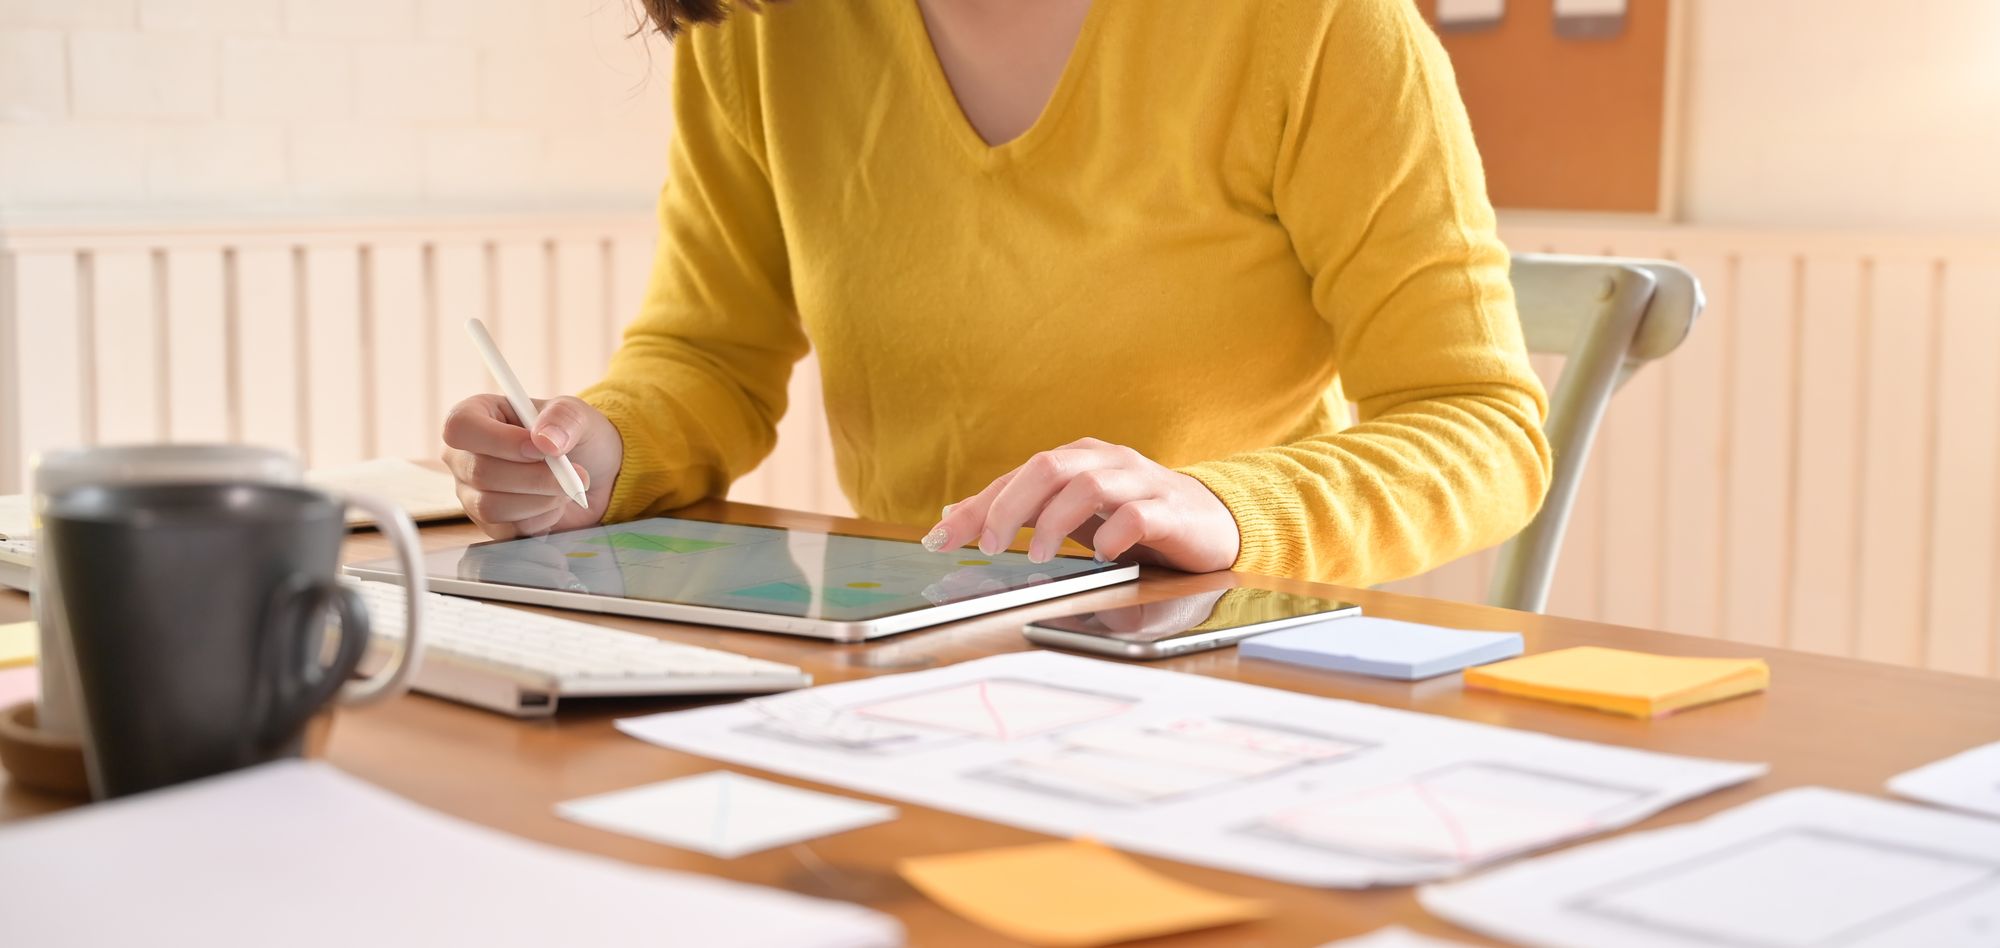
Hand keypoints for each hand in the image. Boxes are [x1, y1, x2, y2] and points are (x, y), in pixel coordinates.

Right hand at [440, 394, 623, 539]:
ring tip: (566, 488)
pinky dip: (541, 520)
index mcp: (475, 414)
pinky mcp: (489, 524)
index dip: (500, 441)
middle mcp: (464, 455)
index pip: (460, 426)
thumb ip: (563, 418)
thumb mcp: (576, 414)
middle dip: (535, 477)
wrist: (593, 473)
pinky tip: (555, 506)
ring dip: (541, 500)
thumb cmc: (573, 435)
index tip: (540, 449)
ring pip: (490, 506)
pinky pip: (506, 530)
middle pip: (479, 472)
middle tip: (572, 474)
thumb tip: (545, 441)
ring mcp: (471, 492)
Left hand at [922, 438, 1240, 572]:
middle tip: (991, 545)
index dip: (977, 506)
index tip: (942, 539)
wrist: (1210, 521)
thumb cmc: (1134, 516)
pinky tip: (1101, 556)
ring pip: (1089, 485)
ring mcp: (1140, 484)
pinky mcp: (1171, 511)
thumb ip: (1019, 509)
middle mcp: (1106, 463)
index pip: (1017, 475)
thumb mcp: (1071, 512)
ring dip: (1054, 522)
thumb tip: (954, 515)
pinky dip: (1113, 534)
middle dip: (1010, 506)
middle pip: (1048, 467)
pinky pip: (1138, 516)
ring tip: (1038, 556)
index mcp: (1078, 459)